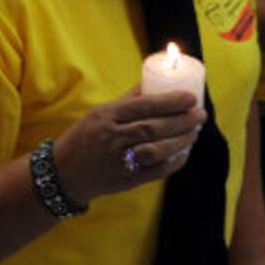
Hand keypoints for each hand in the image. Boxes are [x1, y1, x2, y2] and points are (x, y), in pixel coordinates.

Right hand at [53, 88, 205, 205]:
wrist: (64, 172)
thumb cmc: (83, 137)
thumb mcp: (98, 113)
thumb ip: (126, 100)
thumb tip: (154, 84)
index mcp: (104, 117)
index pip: (142, 107)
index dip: (170, 102)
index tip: (191, 97)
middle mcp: (110, 138)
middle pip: (153, 128)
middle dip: (182, 121)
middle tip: (200, 114)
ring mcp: (118, 161)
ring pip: (157, 150)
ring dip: (181, 140)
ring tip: (195, 131)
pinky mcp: (127, 180)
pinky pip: (158, 171)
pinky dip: (175, 161)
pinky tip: (184, 152)